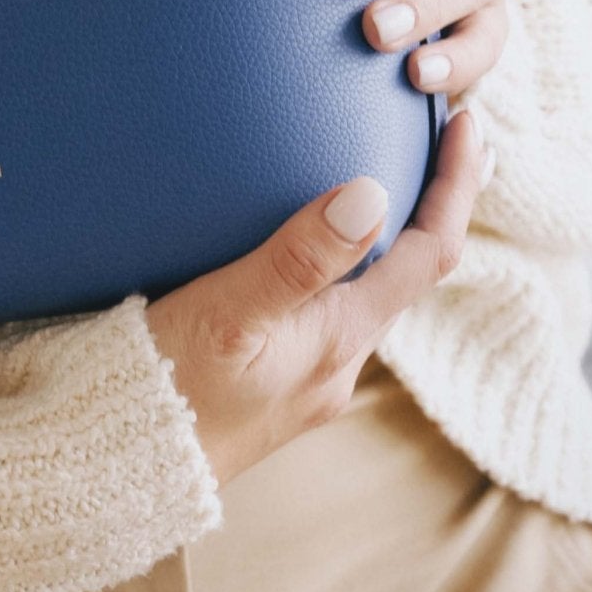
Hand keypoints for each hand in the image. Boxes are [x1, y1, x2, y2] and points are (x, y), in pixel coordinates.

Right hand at [145, 109, 486, 485]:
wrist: (123, 468)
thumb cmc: (168, 386)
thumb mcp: (229, 311)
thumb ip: (298, 258)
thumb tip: (371, 192)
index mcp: (341, 338)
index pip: (430, 254)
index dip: (457, 186)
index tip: (469, 123)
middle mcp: (340, 359)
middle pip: (413, 272)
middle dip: (437, 204)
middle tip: (451, 137)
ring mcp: (310, 374)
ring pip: (372, 291)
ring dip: (394, 234)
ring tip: (395, 178)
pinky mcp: (277, 379)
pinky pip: (333, 307)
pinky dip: (348, 262)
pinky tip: (318, 248)